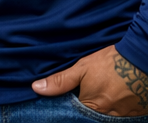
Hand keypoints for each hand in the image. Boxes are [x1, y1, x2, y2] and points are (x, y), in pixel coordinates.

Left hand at [33, 45, 147, 116]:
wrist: (139, 60)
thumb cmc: (109, 63)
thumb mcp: (81, 68)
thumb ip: (60, 81)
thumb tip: (36, 88)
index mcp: (92, 105)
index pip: (76, 112)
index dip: (72, 103)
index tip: (72, 94)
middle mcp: (108, 114)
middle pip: (92, 115)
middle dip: (88, 104)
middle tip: (90, 89)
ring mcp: (124, 115)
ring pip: (108, 115)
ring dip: (103, 105)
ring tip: (103, 89)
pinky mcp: (136, 113)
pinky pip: (122, 114)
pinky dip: (117, 106)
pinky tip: (115, 93)